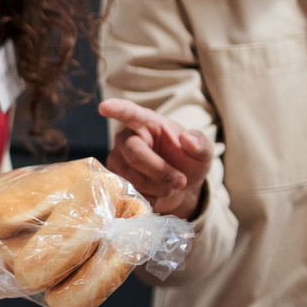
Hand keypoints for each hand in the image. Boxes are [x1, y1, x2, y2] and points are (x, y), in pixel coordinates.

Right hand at [100, 99, 210, 219]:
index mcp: (146, 123)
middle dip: (161, 172)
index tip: (104, 107)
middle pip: (136, 155)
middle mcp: (125, 140)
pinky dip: (151, 199)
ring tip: (169, 185)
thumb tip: (188, 139)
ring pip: (134, 179)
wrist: (179, 188)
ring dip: (159, 188)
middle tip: (181, 181)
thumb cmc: (187, 162)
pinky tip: (157, 193)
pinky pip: (130, 194)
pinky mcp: (113, 182)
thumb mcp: (202, 152)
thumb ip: (200, 144)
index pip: (129, 113)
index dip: (116, 109)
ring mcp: (117, 162)